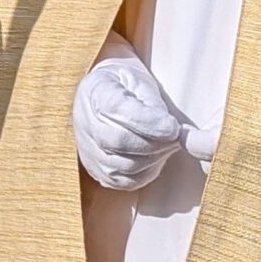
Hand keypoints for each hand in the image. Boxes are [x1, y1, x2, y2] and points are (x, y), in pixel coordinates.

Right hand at [73, 53, 187, 190]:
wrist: (104, 95)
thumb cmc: (127, 86)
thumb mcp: (139, 80)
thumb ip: (153, 103)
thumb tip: (171, 130)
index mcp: (95, 91)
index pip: (117, 110)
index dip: (149, 122)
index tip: (173, 126)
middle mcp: (84, 122)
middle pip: (120, 141)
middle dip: (157, 142)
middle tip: (176, 135)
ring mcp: (88, 149)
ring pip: (125, 164)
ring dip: (155, 157)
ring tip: (165, 144)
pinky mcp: (97, 170)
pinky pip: (125, 181)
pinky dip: (146, 172)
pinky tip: (153, 157)